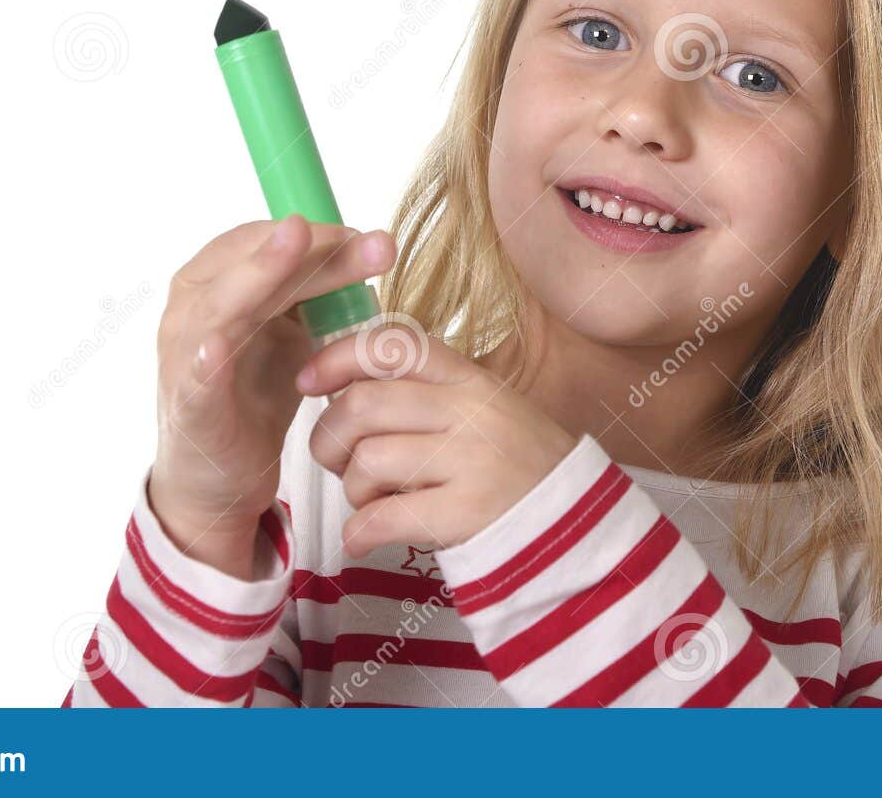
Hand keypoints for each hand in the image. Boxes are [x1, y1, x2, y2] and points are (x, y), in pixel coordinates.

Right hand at [150, 213, 394, 571]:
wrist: (221, 475)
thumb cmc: (254, 391)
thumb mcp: (292, 332)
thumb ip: (318, 292)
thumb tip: (371, 247)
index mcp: (216, 280)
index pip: (264, 240)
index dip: (318, 233)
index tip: (370, 237)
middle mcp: (193, 306)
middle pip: (254, 262)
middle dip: (315, 249)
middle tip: (375, 243)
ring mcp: (184, 352)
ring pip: (223, 302)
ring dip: (262, 272)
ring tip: (293, 241)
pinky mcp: (189, 402)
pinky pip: (196, 376)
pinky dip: (206, 359)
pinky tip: (218, 345)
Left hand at [296, 326, 578, 558]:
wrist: (574, 524)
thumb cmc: (515, 466)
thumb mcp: (483, 409)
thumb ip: (423, 392)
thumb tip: (338, 386)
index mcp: (469, 380)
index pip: (394, 345)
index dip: (338, 357)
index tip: (307, 380)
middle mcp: (470, 412)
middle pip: (364, 404)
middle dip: (330, 437)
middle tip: (336, 460)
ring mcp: (472, 461)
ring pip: (368, 461)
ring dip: (352, 489)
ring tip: (370, 501)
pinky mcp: (468, 513)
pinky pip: (384, 517)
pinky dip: (359, 532)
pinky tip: (364, 537)